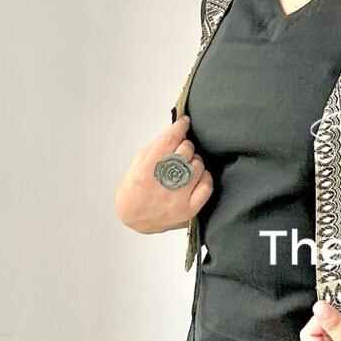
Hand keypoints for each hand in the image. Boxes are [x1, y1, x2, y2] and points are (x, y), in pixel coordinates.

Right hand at [114, 114, 213, 233]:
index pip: (170, 139)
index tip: (184, 122)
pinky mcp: (189, 209)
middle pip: (186, 150)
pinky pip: (206, 186)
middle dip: (185, 146)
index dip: (180, 127)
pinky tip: (197, 177)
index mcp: (147, 169)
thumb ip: (157, 147)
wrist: (134, 218)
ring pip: (198, 166)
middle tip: (181, 149)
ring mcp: (178, 197)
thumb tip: (176, 131)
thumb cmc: (134, 189)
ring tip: (186, 165)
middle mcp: (163, 183)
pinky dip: (205, 177)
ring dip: (194, 161)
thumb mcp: (138, 163)